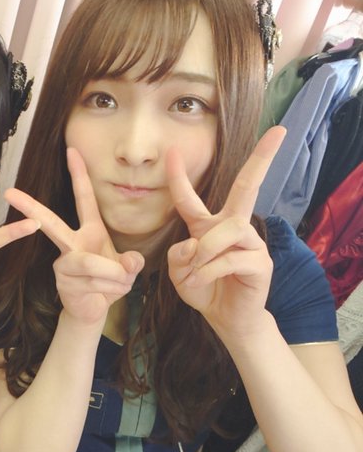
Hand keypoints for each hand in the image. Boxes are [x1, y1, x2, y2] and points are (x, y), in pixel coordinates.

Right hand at [5, 148, 142, 324]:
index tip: (72, 150)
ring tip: (121, 282)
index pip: (84, 198)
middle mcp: (72, 243)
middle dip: (31, 207)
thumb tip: (131, 262)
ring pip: (90, 262)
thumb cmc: (109, 283)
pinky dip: (109, 288)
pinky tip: (106, 294)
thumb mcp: (128, 269)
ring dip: (114, 276)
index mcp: (90, 230)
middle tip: (10, 193)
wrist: (95, 309)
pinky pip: (91, 280)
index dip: (79, 174)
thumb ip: (132, 263)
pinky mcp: (62, 281)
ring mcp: (63, 262)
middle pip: (52, 222)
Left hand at [166, 126, 285, 339]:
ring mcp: (250, 242)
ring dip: (205, 250)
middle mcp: (233, 227)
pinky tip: (202, 280)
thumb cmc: (203, 289)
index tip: (172, 151)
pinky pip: (231, 257)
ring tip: (195, 271)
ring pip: (228, 229)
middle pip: (246, 187)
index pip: (190, 198)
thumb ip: (178, 256)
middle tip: (279, 133)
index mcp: (207, 227)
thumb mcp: (179, 273)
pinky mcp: (260, 262)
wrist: (224, 318)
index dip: (179, 177)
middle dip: (262, 158)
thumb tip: (194, 244)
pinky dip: (210, 270)